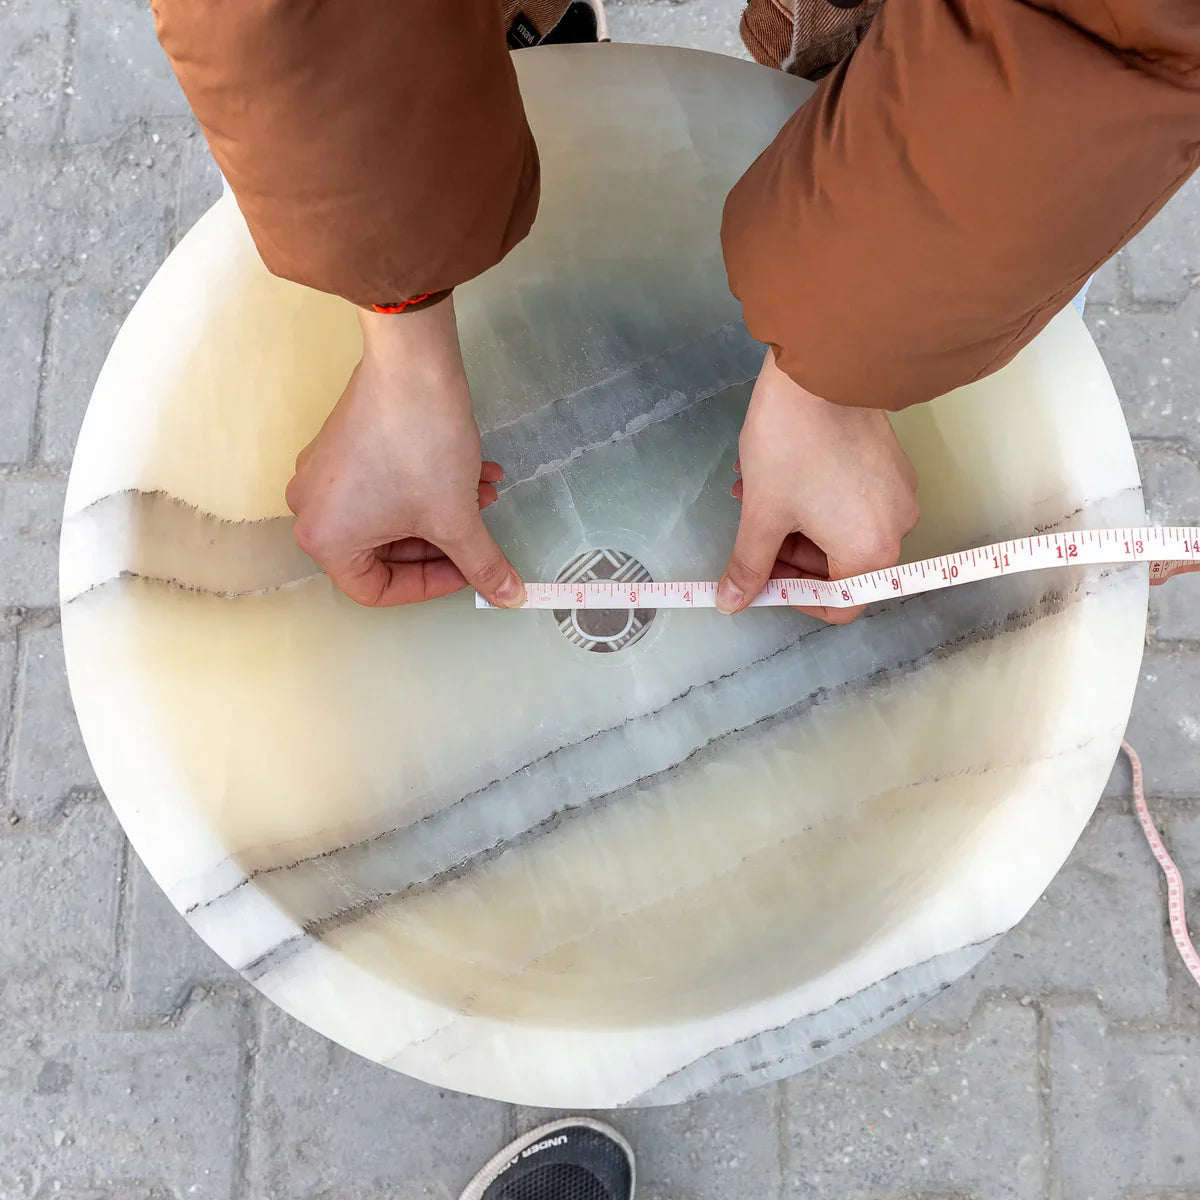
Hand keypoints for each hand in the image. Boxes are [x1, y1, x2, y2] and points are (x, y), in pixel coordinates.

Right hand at [286, 298, 524, 607]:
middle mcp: (311, 509)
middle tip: (480, 534)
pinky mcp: (341, 443)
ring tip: (485, 494)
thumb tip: (508, 596)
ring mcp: (322, 472)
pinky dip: (425, 485)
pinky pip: (382, 483)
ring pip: (390, 514)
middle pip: (384, 552)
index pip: (377, 590)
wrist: (412, 365)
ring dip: (441, 510)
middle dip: (441, 543)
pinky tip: (473, 470)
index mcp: (325, 540)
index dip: (429, 586)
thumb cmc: (421, 446)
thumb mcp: (457, 519)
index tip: (466, 572)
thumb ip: (482, 565)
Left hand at [717, 350, 918, 622]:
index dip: (794, 597)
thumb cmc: (793, 447)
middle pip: (839, 567)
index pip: (839, 604)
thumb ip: (749, 566)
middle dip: (789, 556)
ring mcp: (898, 492)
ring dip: (796, 525)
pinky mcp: (891, 464)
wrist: (821, 371)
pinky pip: (853, 500)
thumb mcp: (762, 515)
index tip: (762, 580)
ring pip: (841, 530)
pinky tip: (776, 476)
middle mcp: (896, 527)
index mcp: (870, 552)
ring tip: (752, 496)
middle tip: (751, 536)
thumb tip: (732, 602)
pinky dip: (817, 500)